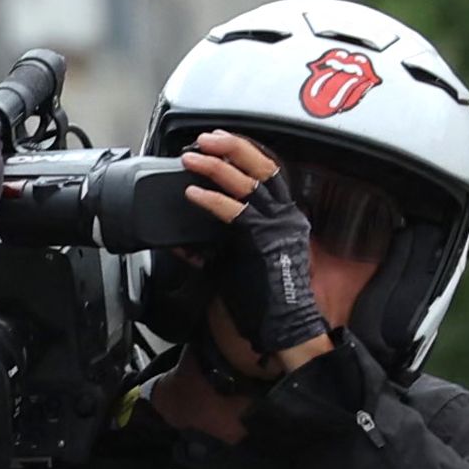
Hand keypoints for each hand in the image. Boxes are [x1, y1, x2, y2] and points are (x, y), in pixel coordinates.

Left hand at [180, 129, 330, 368]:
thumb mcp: (235, 267)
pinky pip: (237, 213)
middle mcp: (285, 216)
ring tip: (192, 158)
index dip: (243, 153)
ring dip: (218, 167)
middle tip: (206, 138)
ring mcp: (277, 227)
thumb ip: (213, 250)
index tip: (218, 142)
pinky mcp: (265, 242)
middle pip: (263, 166)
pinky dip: (213, 201)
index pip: (267, 173)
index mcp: (284, 218)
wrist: (283, 330)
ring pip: (250, 183)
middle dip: (233, 146)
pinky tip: (194, 194)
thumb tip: (183, 242)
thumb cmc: (264, 304)